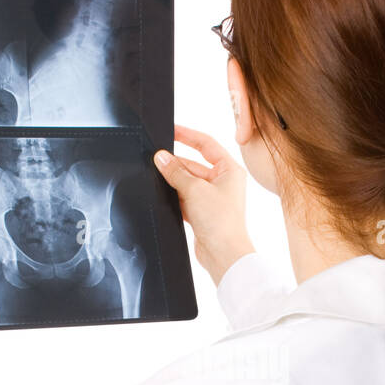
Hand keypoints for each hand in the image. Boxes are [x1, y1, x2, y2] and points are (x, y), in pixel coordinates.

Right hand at [154, 125, 254, 285]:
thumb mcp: (195, 190)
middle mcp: (223, 182)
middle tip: (155, 159)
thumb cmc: (220, 222)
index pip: (207, 144)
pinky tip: (161, 195)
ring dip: (173, 181)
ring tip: (156, 176)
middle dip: (175, 163)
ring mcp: (212, 198)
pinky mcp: (202, 213)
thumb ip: (176, 172)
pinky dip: (173, 196)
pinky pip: (184, 198)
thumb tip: (161, 157)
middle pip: (193, 164)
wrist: (223, 255)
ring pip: (187, 182)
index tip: (171, 129)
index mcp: (230, 170)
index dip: (188, 135)